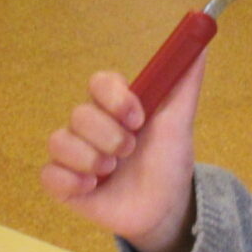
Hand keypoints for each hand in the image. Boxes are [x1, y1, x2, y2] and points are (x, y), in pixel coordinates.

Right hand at [40, 54, 203, 251]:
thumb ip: (186, 82)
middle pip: (79, 114)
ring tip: (112, 173)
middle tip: (130, 151)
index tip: (138, 117)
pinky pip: (50, 174)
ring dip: (92, 160)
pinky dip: (72, 181)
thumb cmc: (168, 162)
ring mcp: (74, 154)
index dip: (115, 98)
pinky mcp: (63, 183)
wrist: (165, 209)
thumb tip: (201, 43)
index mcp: (115, 106)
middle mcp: (90, 126)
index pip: (99, 82)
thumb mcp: (180, 122)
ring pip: (60, 141)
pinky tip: (93, 189)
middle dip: (110, 137)